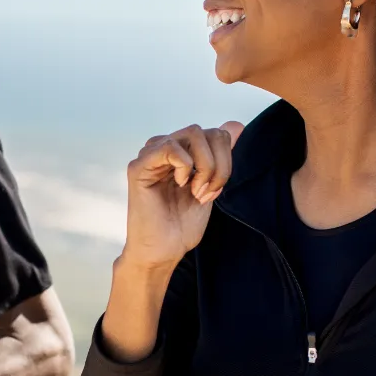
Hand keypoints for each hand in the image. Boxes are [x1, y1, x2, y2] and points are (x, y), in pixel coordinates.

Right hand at [120, 122, 244, 270]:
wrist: (163, 252)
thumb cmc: (182, 225)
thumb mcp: (211, 185)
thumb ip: (221, 155)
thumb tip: (237, 124)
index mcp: (181, 152)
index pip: (216, 134)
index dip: (225, 161)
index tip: (215, 191)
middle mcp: (164, 148)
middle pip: (207, 132)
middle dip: (218, 165)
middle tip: (207, 193)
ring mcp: (151, 155)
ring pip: (192, 133)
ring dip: (204, 166)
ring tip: (196, 191)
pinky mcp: (139, 167)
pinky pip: (169, 147)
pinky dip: (184, 166)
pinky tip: (180, 185)